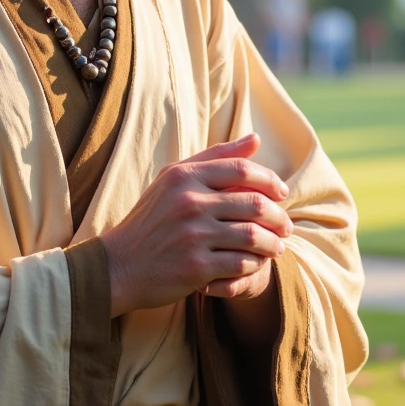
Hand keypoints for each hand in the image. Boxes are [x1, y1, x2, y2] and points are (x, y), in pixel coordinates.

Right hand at [100, 133, 291, 317]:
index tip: (282, 193)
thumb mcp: (174, 179)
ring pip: (254, 236)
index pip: (242, 170)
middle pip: (255, 203)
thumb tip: (255, 138)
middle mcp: (189, 202)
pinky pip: (242, 263)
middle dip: (279, 217)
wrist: (118, 265)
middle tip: (286, 225)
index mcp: (184, 176)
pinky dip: (256, 264)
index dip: (271, 181)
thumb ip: (216, 157)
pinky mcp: (196, 267)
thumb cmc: (151, 219)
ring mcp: (193, 235)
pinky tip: (256, 263)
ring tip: (278, 246)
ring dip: (274, 243)